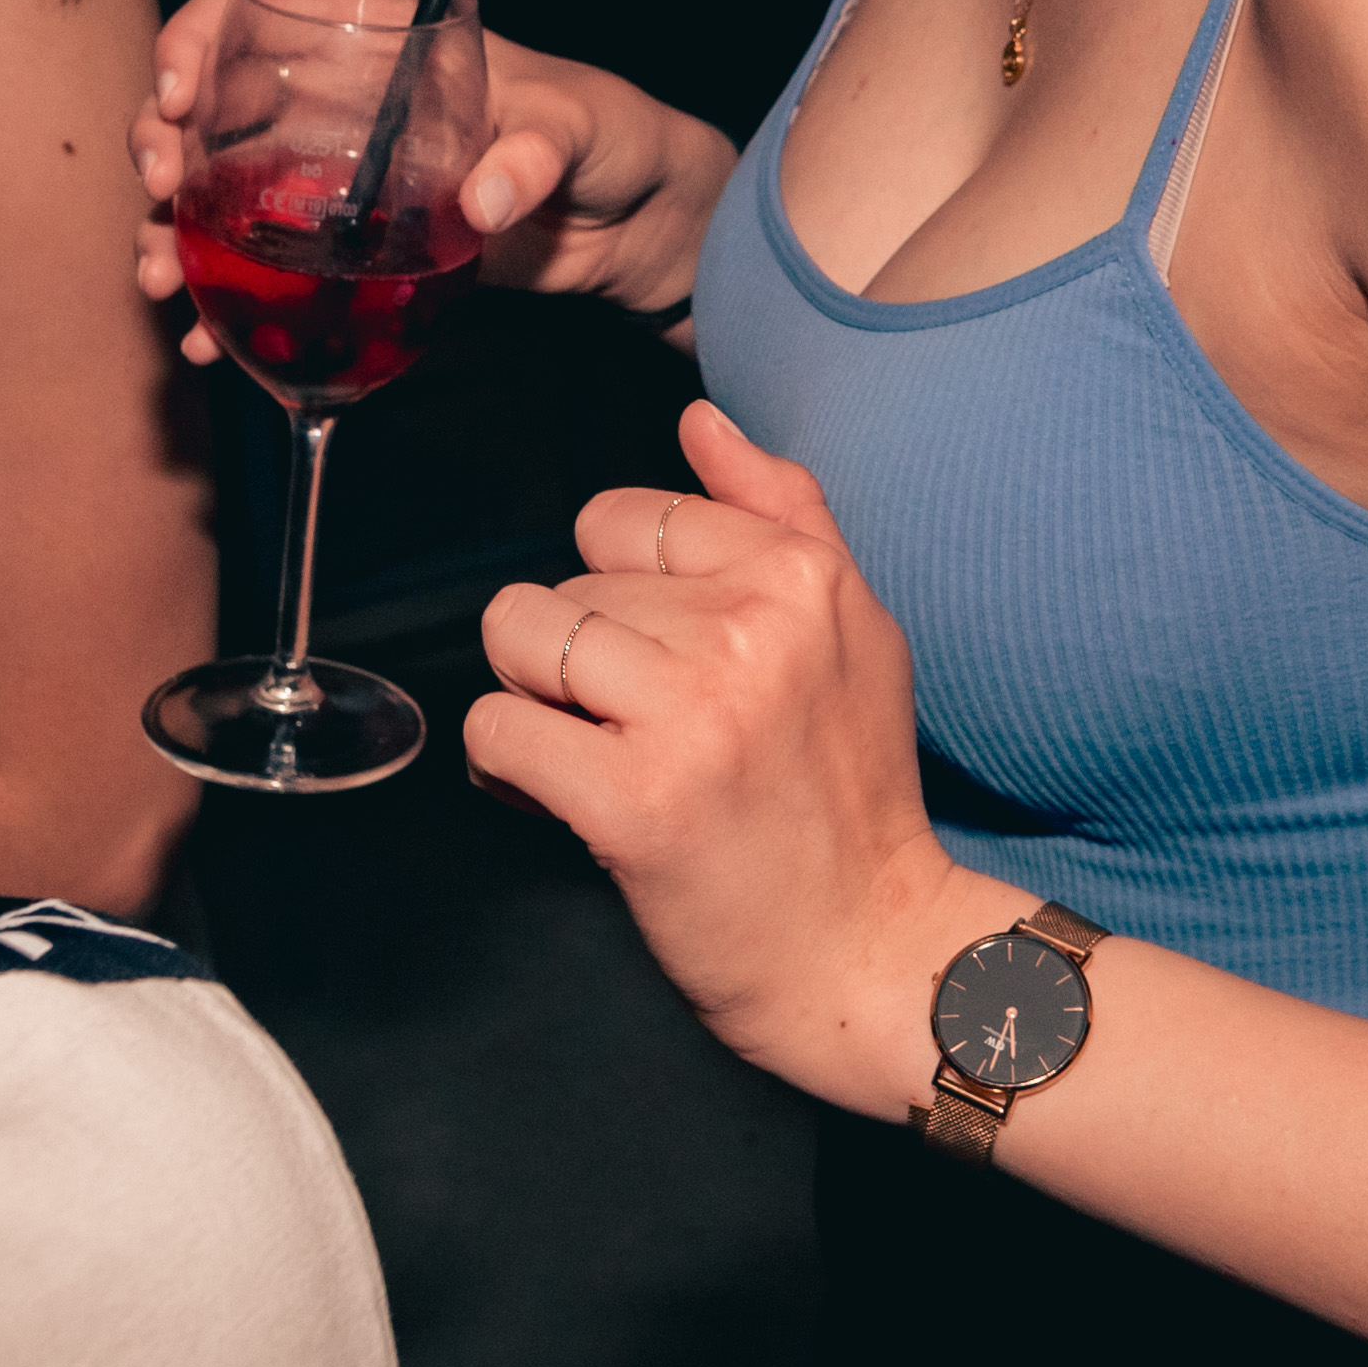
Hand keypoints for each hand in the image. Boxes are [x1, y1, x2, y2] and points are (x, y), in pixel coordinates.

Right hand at [129, 0, 734, 346]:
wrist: (641, 225)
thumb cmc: (616, 136)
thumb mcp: (583, 128)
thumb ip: (537, 153)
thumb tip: (487, 196)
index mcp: (388, 43)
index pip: (264, 8)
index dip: (199, 36)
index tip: (178, 92)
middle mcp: (346, 104)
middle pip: (217, 106)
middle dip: (163, 143)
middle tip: (157, 193)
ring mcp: (341, 181)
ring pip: (225, 193)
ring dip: (177, 234)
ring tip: (161, 279)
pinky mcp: (354, 253)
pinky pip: (270, 268)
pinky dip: (228, 304)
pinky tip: (204, 342)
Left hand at [468, 402, 990, 1109]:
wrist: (869, 949)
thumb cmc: (852, 794)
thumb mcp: (854, 627)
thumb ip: (782, 509)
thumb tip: (700, 417)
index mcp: (801, 574)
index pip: (628, 517)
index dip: (622, 592)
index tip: (659, 657)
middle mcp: (749, 627)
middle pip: (566, 584)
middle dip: (579, 658)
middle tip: (639, 728)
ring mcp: (691, 711)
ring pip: (520, 641)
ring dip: (536, 705)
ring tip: (592, 755)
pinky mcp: (632, 799)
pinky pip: (498, 729)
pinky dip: (507, 767)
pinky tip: (560, 800)